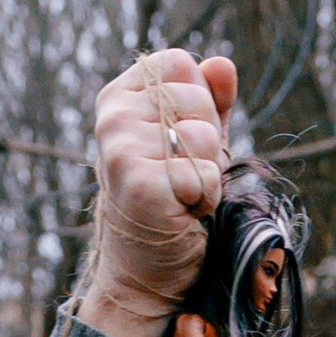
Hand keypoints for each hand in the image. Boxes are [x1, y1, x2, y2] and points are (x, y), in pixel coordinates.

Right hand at [79, 49, 234, 336]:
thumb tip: (222, 64)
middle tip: (183, 175)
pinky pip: (201, 175)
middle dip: (207, 142)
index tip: (181, 142)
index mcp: (120, 95)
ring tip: (182, 195)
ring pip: (202, 137)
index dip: (200, 103)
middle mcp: (113, 115)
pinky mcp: (137, 183)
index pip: (181, 64)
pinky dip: (204, 200)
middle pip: (196, 97)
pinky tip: (181, 213)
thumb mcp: (194, 142)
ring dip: (207, 174)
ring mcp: (120, 147)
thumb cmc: (171, 202)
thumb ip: (210, 100)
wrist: (145, 272)